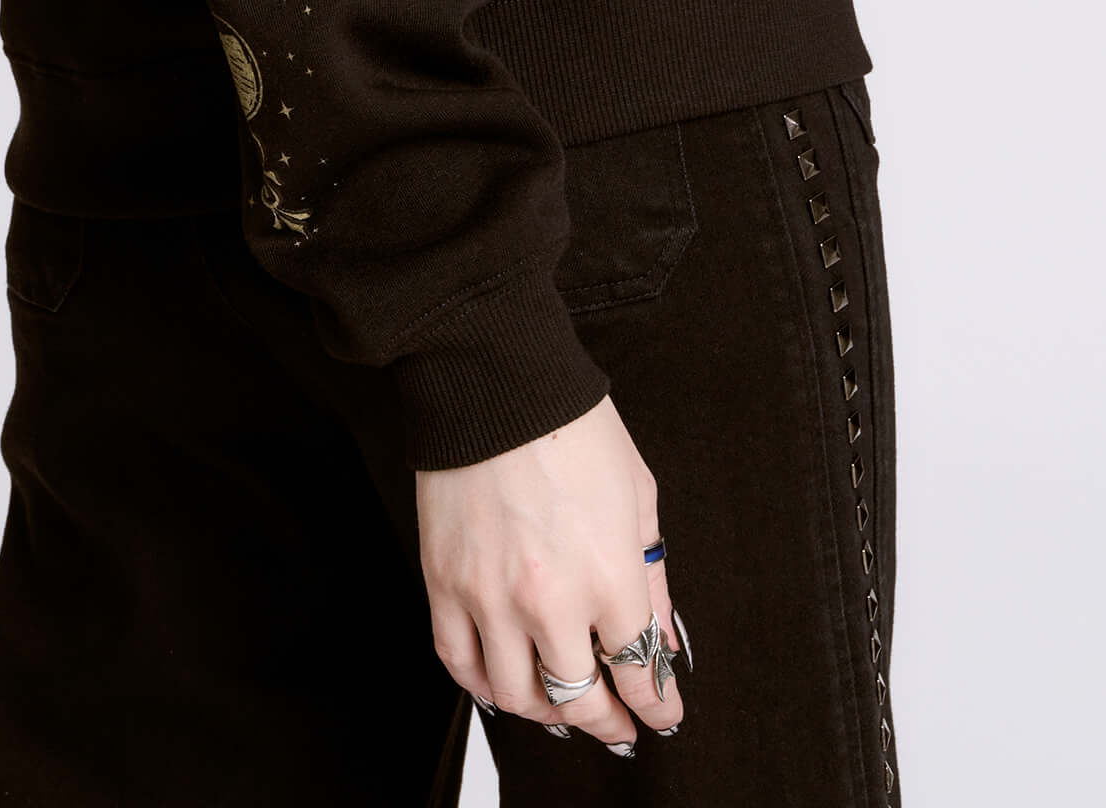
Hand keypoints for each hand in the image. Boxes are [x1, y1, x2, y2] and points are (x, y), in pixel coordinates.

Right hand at [416, 394, 683, 751]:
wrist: (494, 381)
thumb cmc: (570, 424)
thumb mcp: (638, 495)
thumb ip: (650, 575)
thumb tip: (657, 634)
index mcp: (608, 575)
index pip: (639, 671)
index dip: (656, 704)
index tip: (662, 713)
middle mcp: (550, 600)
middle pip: (578, 697)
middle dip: (606, 722)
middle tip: (617, 725)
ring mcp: (490, 597)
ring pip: (517, 696)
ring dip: (546, 713)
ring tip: (560, 708)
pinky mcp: (444, 583)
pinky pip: (459, 663)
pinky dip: (482, 688)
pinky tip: (501, 685)